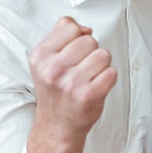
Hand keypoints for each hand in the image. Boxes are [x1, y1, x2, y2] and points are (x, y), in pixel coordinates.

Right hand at [26, 17, 116, 152]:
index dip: (78, 37)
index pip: (71, 27)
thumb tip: (84, 27)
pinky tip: (96, 87)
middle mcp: (53, 69)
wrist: (57, 126)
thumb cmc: (55, 91)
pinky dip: (108, 79)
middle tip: (81, 68)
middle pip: (90, 40)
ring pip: (103, 54)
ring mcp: (71, 82)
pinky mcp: (89, 95)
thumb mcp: (46, 60)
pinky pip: (112, 72)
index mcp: (40, 56)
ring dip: (101, 65)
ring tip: (88, 77)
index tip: (73, 52)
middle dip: (90, 52)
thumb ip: (61, 36)